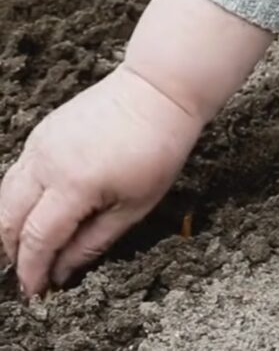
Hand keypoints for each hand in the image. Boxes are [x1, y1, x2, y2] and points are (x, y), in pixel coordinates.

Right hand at [0, 0, 271, 296]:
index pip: (38, 238)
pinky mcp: (42, 133)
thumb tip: (64, 270)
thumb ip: (95, 240)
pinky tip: (33, 213)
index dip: (33, 268)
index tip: (36, 291)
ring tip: (26, 249)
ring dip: (9, 226)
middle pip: (9, 218)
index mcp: (74, 185)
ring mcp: (39, 145)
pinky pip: (17, 173)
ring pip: (5, 195)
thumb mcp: (137, 203)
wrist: (159, 91)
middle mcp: (47, 164)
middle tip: (28, 274)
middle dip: (14, 251)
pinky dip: (17, 198)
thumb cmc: (159, 147)